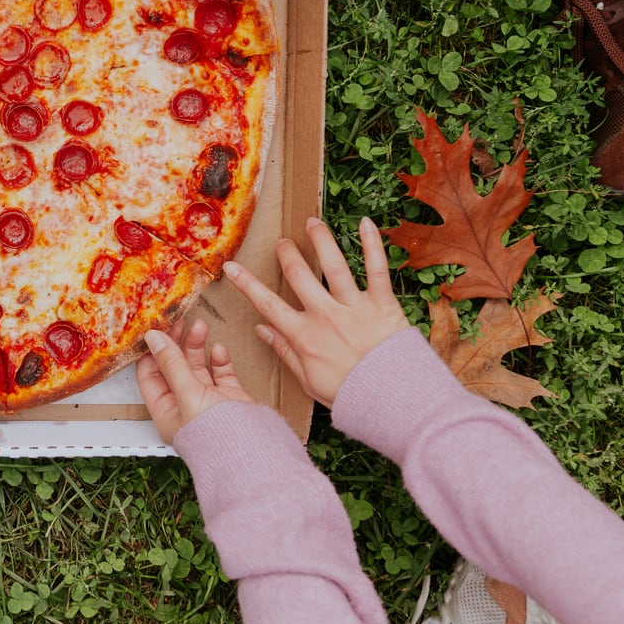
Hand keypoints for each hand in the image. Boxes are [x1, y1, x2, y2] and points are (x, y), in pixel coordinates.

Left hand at [135, 318, 254, 443]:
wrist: (254, 449)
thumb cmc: (216, 432)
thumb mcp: (187, 393)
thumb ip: (171, 363)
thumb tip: (152, 337)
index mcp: (165, 411)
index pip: (149, 375)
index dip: (151, 351)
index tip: (156, 327)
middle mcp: (183, 406)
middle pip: (173, 367)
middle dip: (176, 343)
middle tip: (179, 319)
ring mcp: (207, 401)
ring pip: (196, 367)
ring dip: (197, 346)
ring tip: (201, 326)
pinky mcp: (228, 398)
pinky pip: (220, 373)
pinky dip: (218, 360)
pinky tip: (219, 350)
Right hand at [224, 217, 410, 405]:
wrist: (391, 400)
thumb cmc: (351, 395)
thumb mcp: (309, 380)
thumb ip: (285, 351)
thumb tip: (262, 330)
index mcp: (304, 336)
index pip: (267, 304)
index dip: (246, 284)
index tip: (231, 267)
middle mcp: (325, 315)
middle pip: (298, 274)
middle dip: (287, 254)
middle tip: (283, 243)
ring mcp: (354, 306)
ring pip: (333, 264)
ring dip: (320, 239)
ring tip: (312, 222)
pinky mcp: (382, 303)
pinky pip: (376, 268)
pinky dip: (372, 244)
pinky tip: (365, 222)